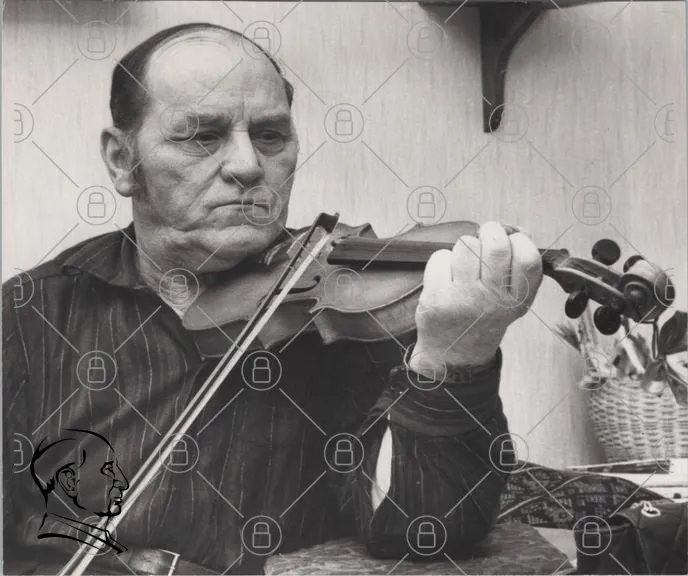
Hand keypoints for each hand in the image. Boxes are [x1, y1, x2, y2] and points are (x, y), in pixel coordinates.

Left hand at [409, 221, 542, 375]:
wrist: (454, 354)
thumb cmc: (483, 316)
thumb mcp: (511, 300)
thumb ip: (519, 267)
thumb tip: (518, 229)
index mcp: (517, 301)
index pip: (528, 258)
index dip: (520, 240)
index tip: (511, 240)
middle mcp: (492, 301)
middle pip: (495, 246)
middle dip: (490, 231)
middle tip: (486, 235)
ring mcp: (463, 300)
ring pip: (465, 246)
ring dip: (464, 247)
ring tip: (464, 262)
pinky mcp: (436, 299)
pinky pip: (440, 258)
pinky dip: (442, 261)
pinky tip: (446, 276)